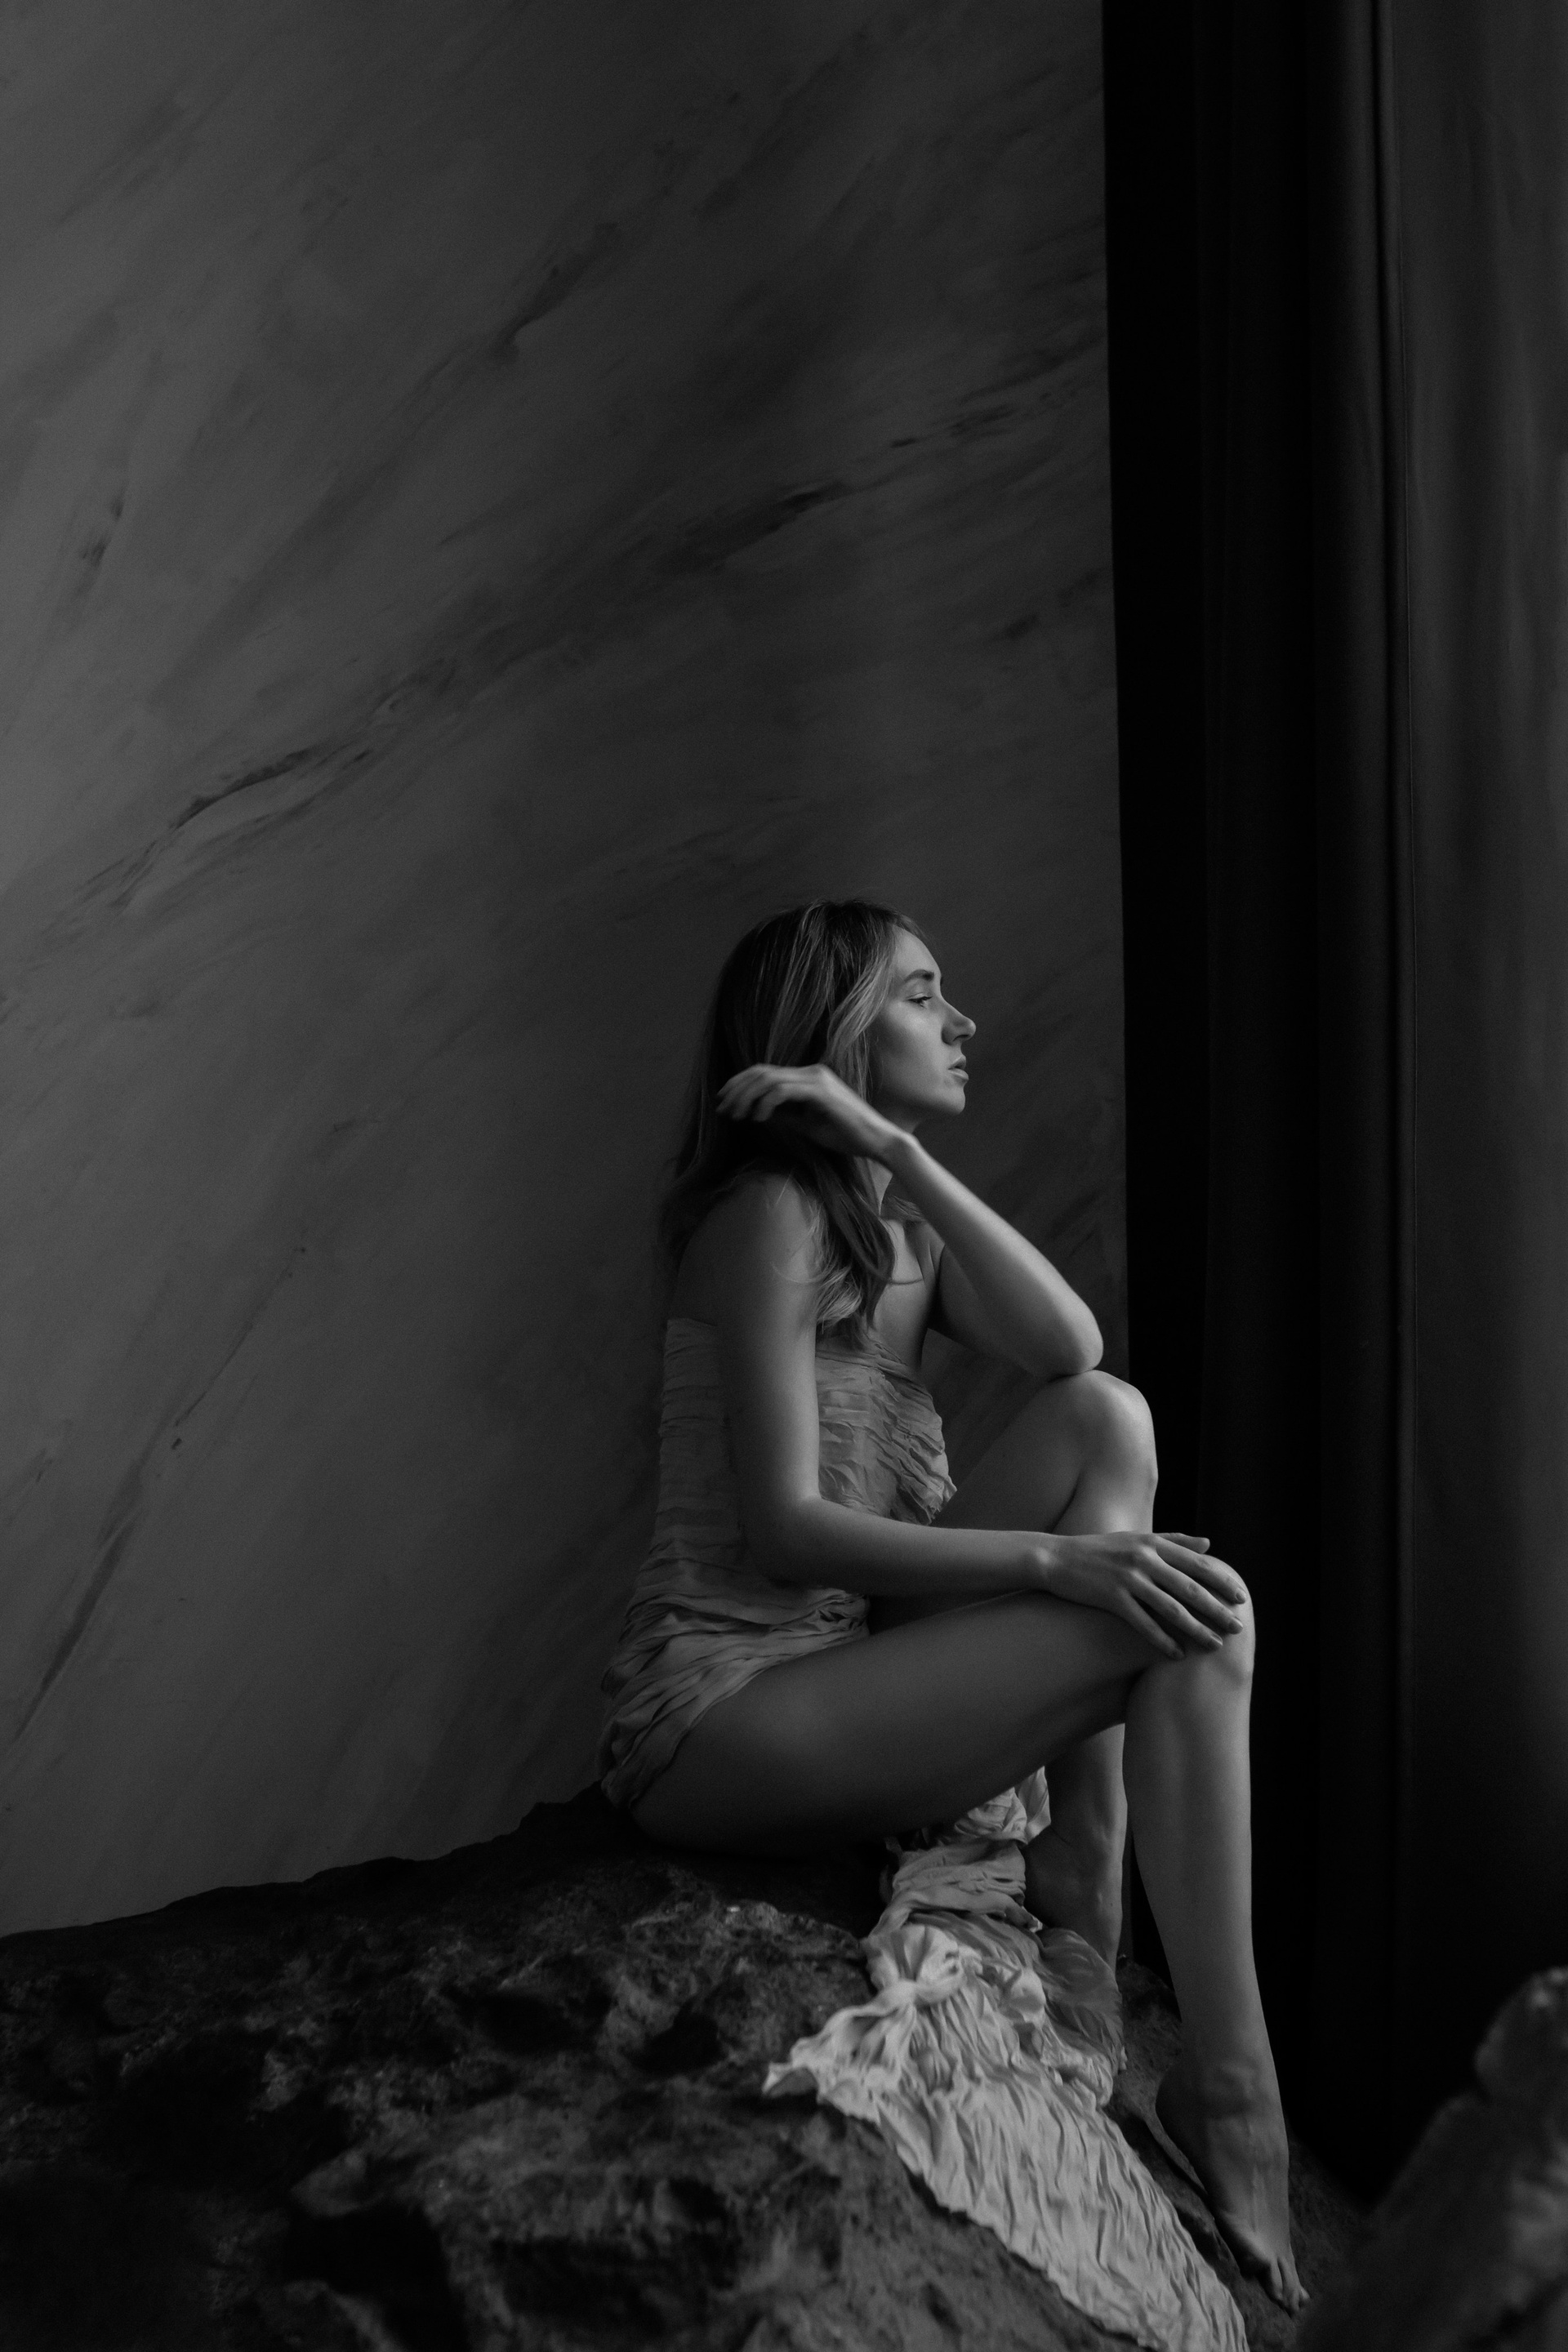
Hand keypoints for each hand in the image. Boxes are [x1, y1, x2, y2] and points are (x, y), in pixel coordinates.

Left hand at [715, 1062, 897, 1160]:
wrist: (877, 1140)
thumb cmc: (846, 1135)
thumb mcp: (806, 1125)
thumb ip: (784, 1116)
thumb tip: (755, 1114)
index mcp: (808, 1077)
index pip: (765, 1072)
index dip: (739, 1084)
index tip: (723, 1102)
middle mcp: (811, 1072)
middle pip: (761, 1072)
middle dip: (736, 1090)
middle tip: (721, 1110)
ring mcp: (817, 1079)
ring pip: (767, 1079)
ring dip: (746, 1097)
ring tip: (735, 1116)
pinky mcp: (821, 1091)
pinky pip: (782, 1091)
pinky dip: (765, 1104)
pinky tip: (759, 1119)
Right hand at [1031, 1530, 1248, 1658]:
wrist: (1056, 1558)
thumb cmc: (1099, 1550)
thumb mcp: (1137, 1538)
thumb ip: (1174, 1540)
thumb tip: (1209, 1543)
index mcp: (1153, 1543)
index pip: (1197, 1564)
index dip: (1221, 1582)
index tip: (1241, 1597)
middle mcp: (1144, 1558)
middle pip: (1190, 1588)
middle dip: (1217, 1609)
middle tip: (1238, 1626)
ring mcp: (1128, 1577)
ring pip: (1171, 1608)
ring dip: (1196, 1628)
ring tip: (1215, 1645)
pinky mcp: (1111, 1597)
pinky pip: (1143, 1623)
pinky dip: (1162, 1640)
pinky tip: (1178, 1654)